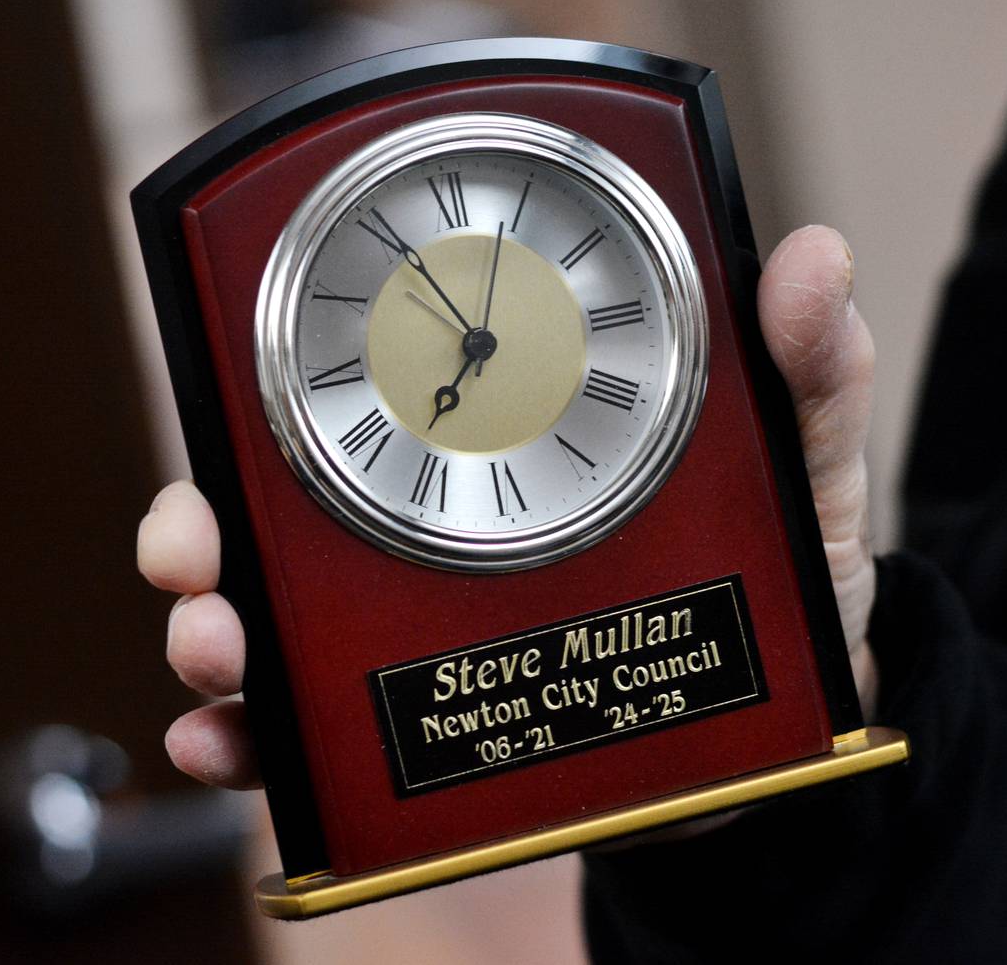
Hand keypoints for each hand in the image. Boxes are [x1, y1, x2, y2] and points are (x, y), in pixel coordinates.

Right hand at [137, 225, 876, 789]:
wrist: (790, 711)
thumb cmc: (777, 568)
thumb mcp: (797, 464)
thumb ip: (808, 372)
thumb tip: (814, 262)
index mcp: (509, 442)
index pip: (376, 398)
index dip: (290, 391)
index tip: (240, 385)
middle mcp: (442, 531)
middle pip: (285, 515)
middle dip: (204, 531)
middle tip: (191, 558)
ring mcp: (429, 630)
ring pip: (285, 626)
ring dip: (218, 639)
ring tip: (216, 660)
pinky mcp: (437, 727)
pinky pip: (331, 739)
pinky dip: (264, 742)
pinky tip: (234, 744)